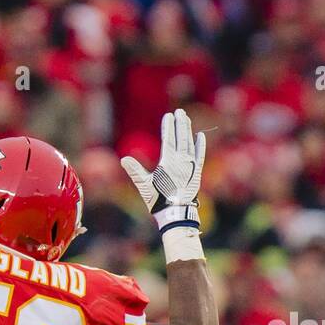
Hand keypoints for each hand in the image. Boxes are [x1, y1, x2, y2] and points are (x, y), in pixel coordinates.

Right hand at [121, 108, 204, 222]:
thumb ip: (135, 171)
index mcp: (168, 162)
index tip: (168, 115)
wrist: (176, 213)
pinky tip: (200, 136)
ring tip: (186, 119)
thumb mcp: (144, 186)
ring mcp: (190, 166)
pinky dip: (200, 145)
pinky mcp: (197, 172)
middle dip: (180, 123)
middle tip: (179, 111)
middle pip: (181, 137)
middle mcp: (181, 161)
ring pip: (190, 143)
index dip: (168, 127)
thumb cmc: (158, 200)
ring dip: (188, 130)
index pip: (168, 139)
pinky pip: (200, 155)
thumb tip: (124, 159)